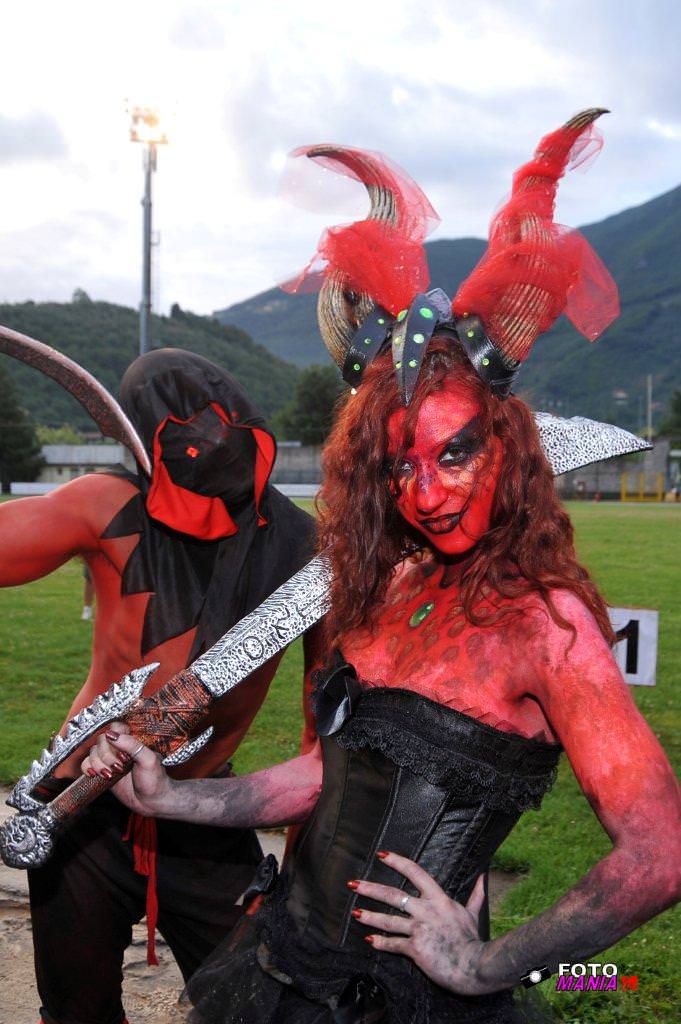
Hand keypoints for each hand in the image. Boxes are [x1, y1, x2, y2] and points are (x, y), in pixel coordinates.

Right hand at [81, 722, 171, 815]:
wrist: (151, 802)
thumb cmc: (155, 780)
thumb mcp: (148, 760)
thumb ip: (132, 746)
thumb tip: (111, 735)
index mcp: (133, 740)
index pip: (116, 728)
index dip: (114, 738)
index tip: (120, 751)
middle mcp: (120, 748)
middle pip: (101, 741)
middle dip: (106, 756)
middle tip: (119, 768)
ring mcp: (110, 760)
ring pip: (93, 752)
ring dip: (98, 764)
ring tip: (110, 775)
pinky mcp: (103, 771)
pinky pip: (87, 764)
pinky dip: (87, 768)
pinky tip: (93, 775)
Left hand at [350, 851, 488, 994]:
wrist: (474, 965)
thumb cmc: (474, 940)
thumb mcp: (473, 914)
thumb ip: (476, 895)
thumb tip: (484, 876)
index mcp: (439, 898)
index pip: (415, 872)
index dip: (397, 862)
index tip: (382, 855)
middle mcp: (425, 910)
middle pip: (392, 895)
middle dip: (371, 888)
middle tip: (353, 884)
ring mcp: (419, 929)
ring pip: (388, 920)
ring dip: (370, 916)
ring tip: (355, 913)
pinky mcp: (415, 949)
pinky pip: (393, 944)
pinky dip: (380, 943)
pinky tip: (369, 940)